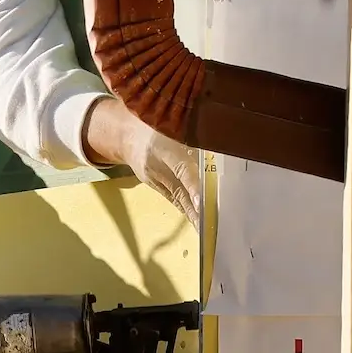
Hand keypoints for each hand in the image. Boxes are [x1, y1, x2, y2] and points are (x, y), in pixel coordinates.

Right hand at [83, 96, 200, 220]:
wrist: (126, 133)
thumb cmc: (157, 122)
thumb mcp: (175, 123)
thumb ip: (195, 134)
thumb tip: (225, 142)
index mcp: (161, 146)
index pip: (180, 168)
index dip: (192, 186)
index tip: (203, 201)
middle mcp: (156, 166)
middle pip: (179, 189)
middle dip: (196, 208)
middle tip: (212, 224)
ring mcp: (154, 178)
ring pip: (177, 197)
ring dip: (192, 214)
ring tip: (207, 230)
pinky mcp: (154, 185)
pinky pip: (173, 198)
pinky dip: (186, 209)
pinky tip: (197, 221)